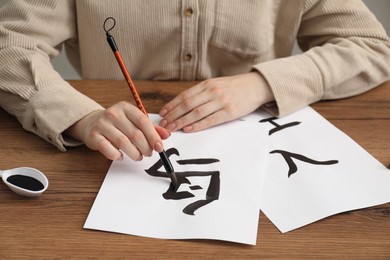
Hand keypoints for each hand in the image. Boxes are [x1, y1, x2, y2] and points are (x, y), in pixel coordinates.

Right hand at [65, 101, 169, 160]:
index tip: (160, 147)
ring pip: (123, 143)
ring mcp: (102, 124)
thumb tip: (167, 135)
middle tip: (149, 153)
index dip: (153, 136)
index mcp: (126, 108)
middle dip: (145, 147)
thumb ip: (150, 128)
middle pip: (135, 134)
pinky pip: (109, 149)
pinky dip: (117, 156)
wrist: (91, 122)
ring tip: (138, 156)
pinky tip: (121, 156)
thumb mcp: (133, 121)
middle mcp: (113, 113)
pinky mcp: (93, 136)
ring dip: (134, 153)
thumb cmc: (117, 123)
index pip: (143, 121)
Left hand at [158, 72, 273, 131]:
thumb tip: (182, 104)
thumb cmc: (234, 87)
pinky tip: (188, 129)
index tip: (162, 113)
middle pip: (187, 105)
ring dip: (182, 122)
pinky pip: (210, 120)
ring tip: (172, 128)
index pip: (184, 96)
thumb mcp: (216, 84)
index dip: (172, 105)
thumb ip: (201, 92)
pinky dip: (197, 125)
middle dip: (173, 115)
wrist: (256, 86)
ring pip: (196, 113)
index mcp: (207, 84)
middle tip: (163, 124)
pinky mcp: (229, 112)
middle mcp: (212, 92)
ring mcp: (221, 102)